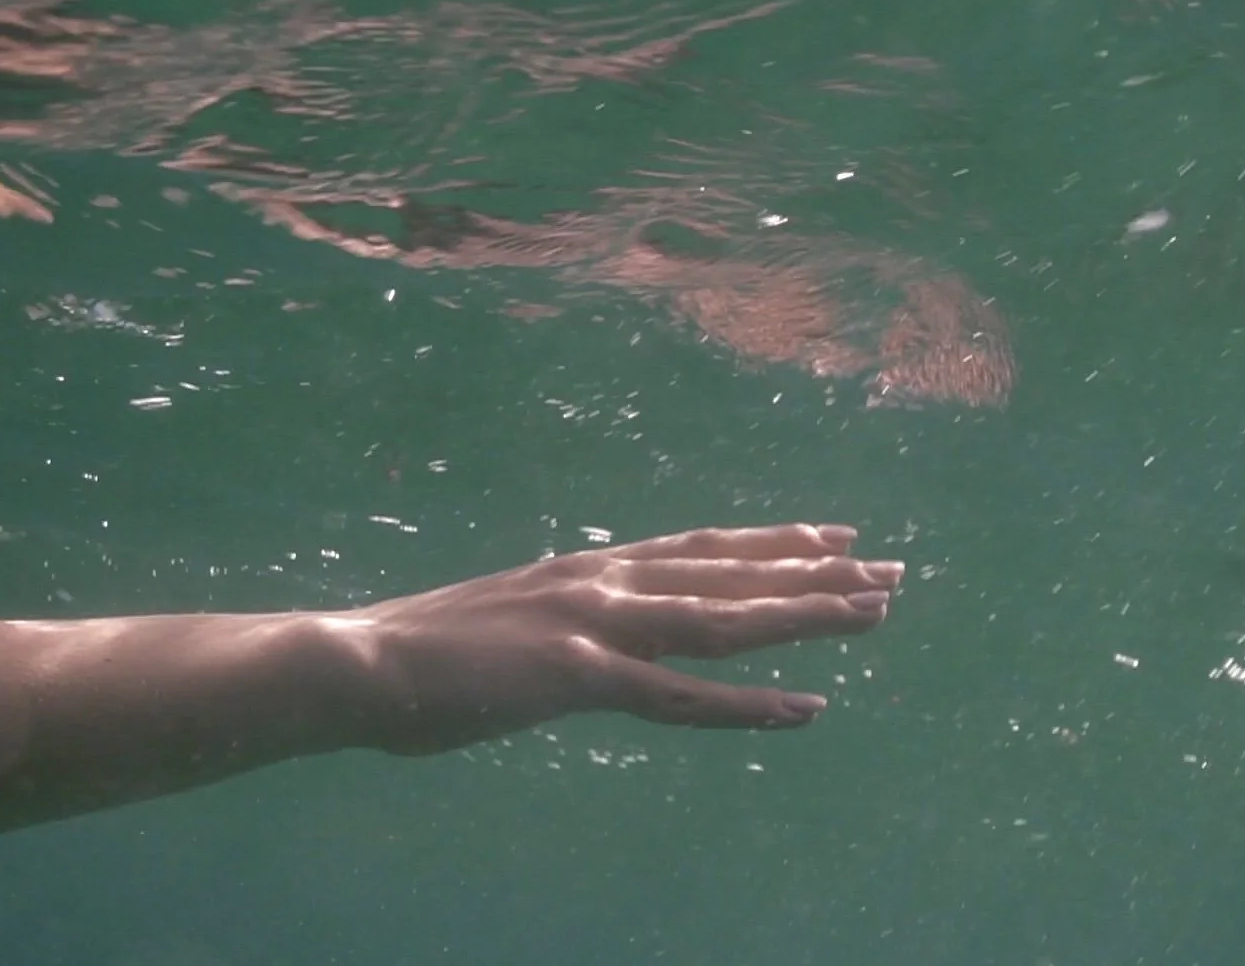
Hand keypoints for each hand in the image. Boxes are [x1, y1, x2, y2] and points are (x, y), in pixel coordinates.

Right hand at [356, 523, 901, 753]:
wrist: (353, 660)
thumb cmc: (420, 651)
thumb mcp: (508, 618)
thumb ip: (558, 621)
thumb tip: (580, 638)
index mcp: (590, 567)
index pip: (701, 547)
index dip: (773, 542)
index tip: (833, 537)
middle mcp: (606, 580)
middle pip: (733, 574)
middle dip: (817, 573)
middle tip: (890, 570)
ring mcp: (596, 624)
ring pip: (726, 618)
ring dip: (807, 616)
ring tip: (876, 611)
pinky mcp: (578, 675)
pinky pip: (681, 696)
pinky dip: (749, 705)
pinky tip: (806, 708)